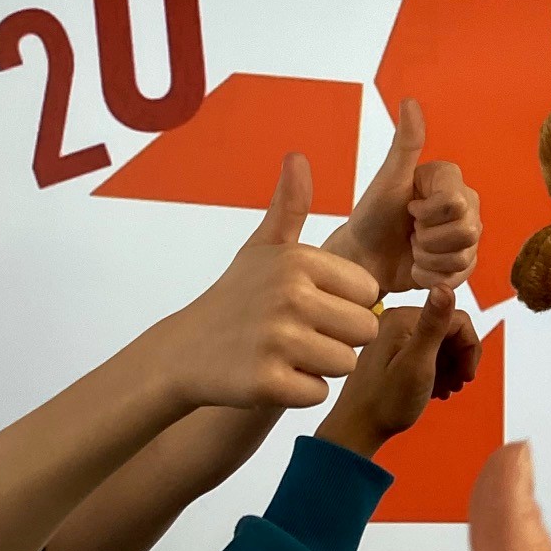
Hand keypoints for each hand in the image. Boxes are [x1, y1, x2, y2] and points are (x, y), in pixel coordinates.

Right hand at [156, 154, 378, 411]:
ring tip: (287, 355)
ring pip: (345, 363)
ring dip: (321, 367)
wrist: (183, 352)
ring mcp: (278, 340)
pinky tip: (273, 377)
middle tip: (300, 336)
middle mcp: (291, 295)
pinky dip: (300, 392)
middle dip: (339, 339)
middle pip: (364, 330)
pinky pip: (318, 393)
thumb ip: (288, 207)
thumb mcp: (262, 249)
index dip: (346, 305)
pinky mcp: (267, 382)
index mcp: (300, 260)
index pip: (368, 292)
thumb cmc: (235, 298)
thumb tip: (297, 157)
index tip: (311, 306)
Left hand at [316, 288, 481, 458]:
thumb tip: (445, 285)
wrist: (357, 429)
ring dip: (451, 368)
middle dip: (460, 359)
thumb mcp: (417, 364)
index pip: (457, 319)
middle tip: (458, 386)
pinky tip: (436, 391)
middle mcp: (398, 321)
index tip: (468, 376)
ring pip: (442, 344)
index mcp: (403, 318)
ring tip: (446, 390)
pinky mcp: (394, 352)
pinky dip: (438, 371)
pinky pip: (427, 353)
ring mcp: (395, 337)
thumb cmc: (387, 401)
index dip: (470, 348)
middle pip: (450, 331)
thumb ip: (433, 326)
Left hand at [324, 98, 481, 295]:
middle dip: (429, 239)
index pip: (455, 203)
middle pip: (467, 230)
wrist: (363, 258)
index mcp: (449, 178)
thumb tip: (409, 101)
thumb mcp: (388, 179)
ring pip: (465, 255)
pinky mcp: (463, 262)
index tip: (408, 210)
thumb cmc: (371, 215)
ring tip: (412, 249)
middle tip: (410, 233)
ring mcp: (466, 234)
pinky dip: (434, 276)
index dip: (428, 214)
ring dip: (430, 258)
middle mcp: (465, 203)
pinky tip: (418, 266)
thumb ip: (405, 143)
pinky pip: (462, 275)